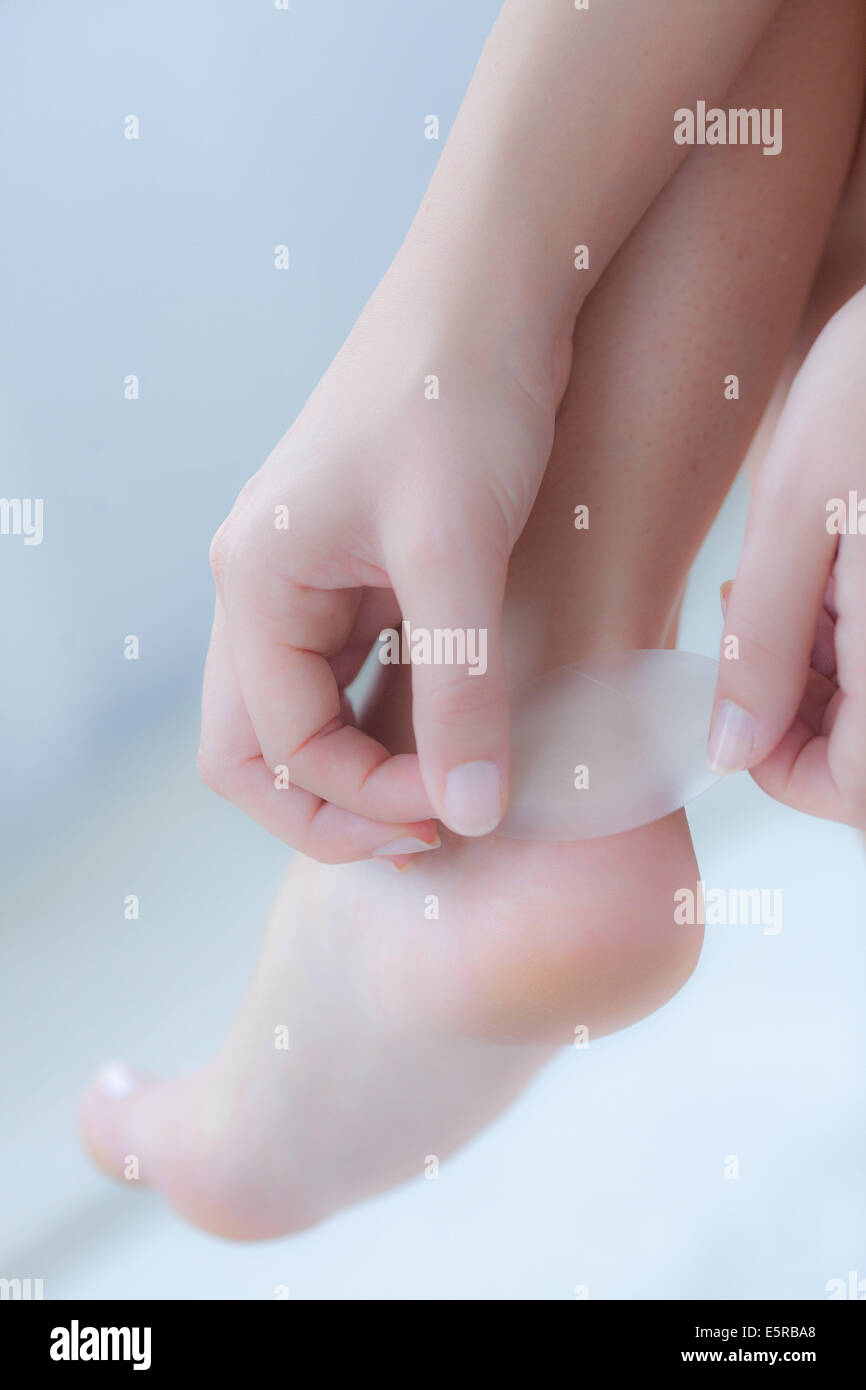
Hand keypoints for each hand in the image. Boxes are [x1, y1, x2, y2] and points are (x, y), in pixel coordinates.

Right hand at [198, 269, 556, 861]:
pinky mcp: (356, 570)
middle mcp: (262, 589)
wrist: (494, 291)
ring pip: (303, 717)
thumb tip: (472, 816)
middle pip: (259, 749)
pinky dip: (389, 720)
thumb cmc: (459, 397)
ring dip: (363, 769)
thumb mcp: (457, 556)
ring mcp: (305, 580)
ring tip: (448, 795)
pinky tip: (453, 734)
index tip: (457, 812)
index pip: (277, 749)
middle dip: (336, 805)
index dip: (363, 801)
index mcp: (256, 584)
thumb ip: (460, 691)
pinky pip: (350, 676)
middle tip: (433, 829)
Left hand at [709, 286, 865, 826]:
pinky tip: (840, 559)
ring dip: (833, 669)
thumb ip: (760, 649)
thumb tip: (728, 750)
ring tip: (801, 576)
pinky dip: (861, 630)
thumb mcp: (796, 517)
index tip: (733, 703)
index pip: (851, 795)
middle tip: (760, 625)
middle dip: (804, 710)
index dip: (778, 769)